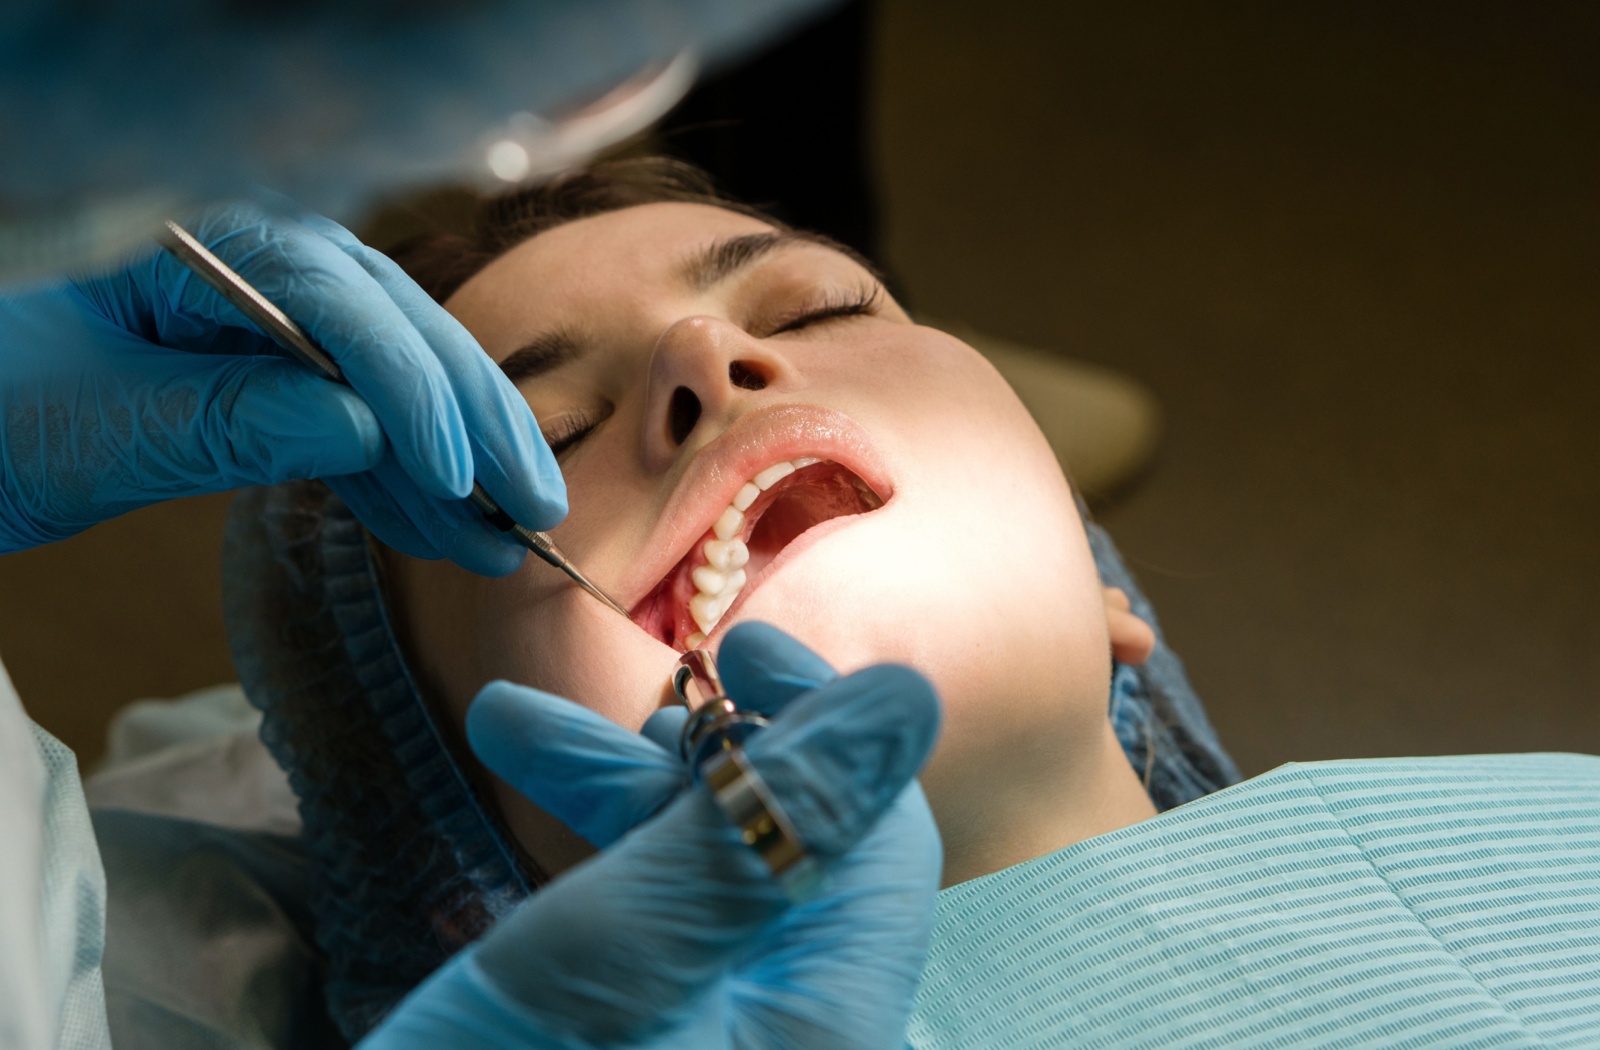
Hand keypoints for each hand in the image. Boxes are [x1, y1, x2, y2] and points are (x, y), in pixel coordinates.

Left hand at [0, 202, 564, 573]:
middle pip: (401, 339)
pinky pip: (361, 436)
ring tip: (508, 543)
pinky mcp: (278, 389)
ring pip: (399, 394)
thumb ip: (226, 416)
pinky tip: (449, 535)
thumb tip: (360, 425)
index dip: (410, 388)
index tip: (457, 470)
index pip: (341, 304)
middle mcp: (266, 277)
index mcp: (215, 250)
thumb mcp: (96, 420)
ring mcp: (280, 334)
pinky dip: (407, 490)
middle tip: (535, 507)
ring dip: (458, 471)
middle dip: (474, 426)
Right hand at [361, 622, 942, 1048]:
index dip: (815, 718)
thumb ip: (759, 833)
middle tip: (579, 703)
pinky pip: (674, 950)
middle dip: (679, 763)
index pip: (877, 831)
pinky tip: (531, 835)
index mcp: (831, 1020)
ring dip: (618, 804)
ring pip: (717, 892)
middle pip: (791, 854)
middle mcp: (807, 1037)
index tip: (733, 641)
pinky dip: (604, 882)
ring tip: (503, 732)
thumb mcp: (605, 969)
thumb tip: (908, 696)